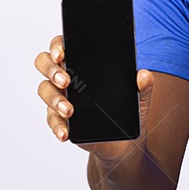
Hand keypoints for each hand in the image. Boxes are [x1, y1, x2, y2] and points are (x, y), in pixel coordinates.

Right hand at [34, 34, 152, 160]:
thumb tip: (144, 75)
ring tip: (69, 110)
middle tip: (66, 81)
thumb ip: (143, 86)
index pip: (63, 46)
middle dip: (51, 70)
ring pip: (45, 90)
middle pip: (45, 63)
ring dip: (54, 99)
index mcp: (83, 64)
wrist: (123, 143)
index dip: (57, 46)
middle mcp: (67, 77)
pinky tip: (65, 132)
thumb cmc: (126, 112)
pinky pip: (51, 119)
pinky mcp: (60, 119)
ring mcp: (60, 98)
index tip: (61, 53)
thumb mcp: (139, 98)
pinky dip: (57, 126)